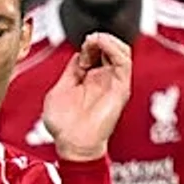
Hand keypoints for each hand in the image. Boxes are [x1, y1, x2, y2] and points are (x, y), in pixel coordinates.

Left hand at [40, 31, 132, 160]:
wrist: (73, 144)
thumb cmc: (64, 126)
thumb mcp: (60, 90)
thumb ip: (70, 72)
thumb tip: (78, 54)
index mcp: (89, 79)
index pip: (96, 51)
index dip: (88, 44)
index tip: (81, 48)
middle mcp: (104, 79)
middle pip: (110, 48)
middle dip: (99, 39)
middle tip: (88, 41)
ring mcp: (113, 83)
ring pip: (122, 51)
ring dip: (108, 40)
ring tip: (96, 39)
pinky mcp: (121, 88)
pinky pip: (124, 63)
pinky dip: (114, 49)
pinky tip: (102, 44)